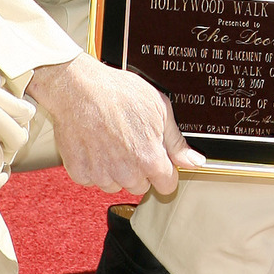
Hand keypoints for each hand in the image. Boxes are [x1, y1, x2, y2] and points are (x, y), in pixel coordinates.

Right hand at [28, 51, 205, 195]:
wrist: (79, 88)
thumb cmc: (118, 93)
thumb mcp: (160, 109)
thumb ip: (177, 142)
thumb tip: (194, 161)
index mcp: (150, 160)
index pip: (167, 185)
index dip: (165, 171)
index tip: (159, 161)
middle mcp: (126, 173)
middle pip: (140, 186)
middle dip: (139, 169)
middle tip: (131, 142)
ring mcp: (101, 175)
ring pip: (116, 184)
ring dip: (116, 169)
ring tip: (111, 140)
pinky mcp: (80, 173)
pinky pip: (92, 179)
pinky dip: (93, 166)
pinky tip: (95, 144)